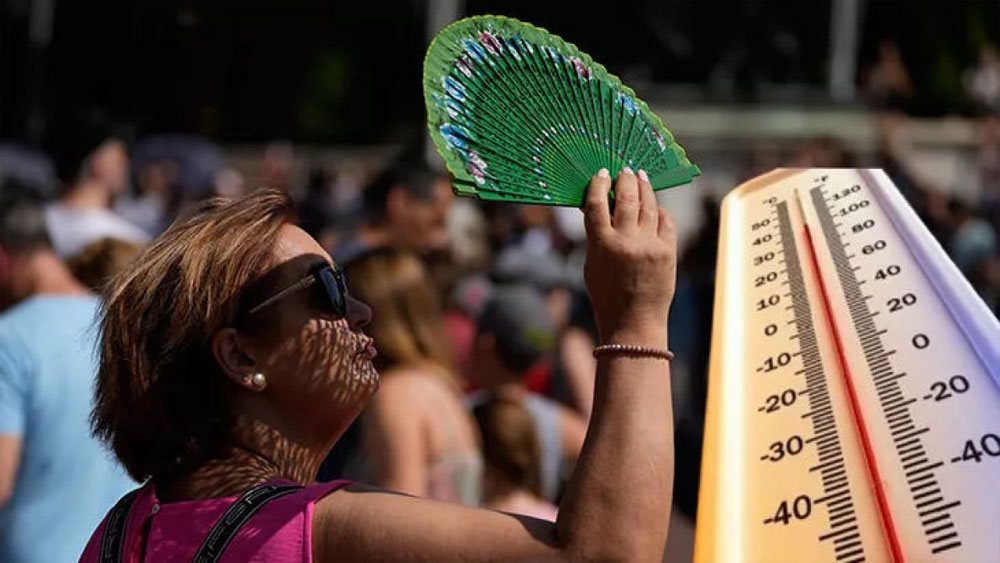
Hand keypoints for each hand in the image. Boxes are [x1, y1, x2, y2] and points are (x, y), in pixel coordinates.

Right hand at [582, 168, 676, 345]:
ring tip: (641, 177)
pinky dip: (659, 211)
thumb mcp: (592, 265)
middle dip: (625, 179)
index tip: (601, 174)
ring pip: (648, 204)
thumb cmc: (607, 295)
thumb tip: (600, 207)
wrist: (634, 322)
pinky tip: (656, 206)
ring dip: (644, 187)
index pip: (596, 204)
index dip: (598, 185)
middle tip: (624, 170)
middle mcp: (626, 241)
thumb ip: (596, 236)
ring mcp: (649, 245)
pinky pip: (665, 221)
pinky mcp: (667, 251)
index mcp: (601, 244)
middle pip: (625, 197)